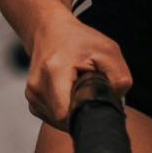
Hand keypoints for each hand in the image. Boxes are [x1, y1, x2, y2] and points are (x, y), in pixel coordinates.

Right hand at [23, 11, 132, 130]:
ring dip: (75, 111)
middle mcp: (37, 86)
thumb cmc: (79, 39)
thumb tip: (116, 104)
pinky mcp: (32, 102)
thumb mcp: (108, 50)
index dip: (87, 116)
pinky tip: (70, 92)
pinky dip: (67, 110)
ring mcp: (32, 96)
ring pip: (61, 122)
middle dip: (84, 111)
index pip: (66, 115)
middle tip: (91, 89)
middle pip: (67, 121)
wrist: (49, 30)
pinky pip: (54, 118)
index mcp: (54, 72)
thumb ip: (119, 78)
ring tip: (78, 87)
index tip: (98, 104)